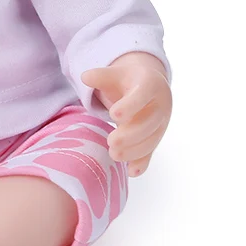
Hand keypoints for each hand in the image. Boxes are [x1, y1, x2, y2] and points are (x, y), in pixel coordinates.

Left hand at [81, 51, 171, 176]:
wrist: (149, 85)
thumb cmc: (128, 79)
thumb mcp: (116, 73)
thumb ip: (101, 76)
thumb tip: (84, 77)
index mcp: (151, 84)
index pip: (143, 95)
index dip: (130, 105)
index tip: (113, 115)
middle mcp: (160, 105)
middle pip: (149, 122)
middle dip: (131, 134)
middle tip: (111, 142)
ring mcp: (161, 123)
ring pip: (151, 140)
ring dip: (134, 150)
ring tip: (114, 155)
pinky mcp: (156, 137)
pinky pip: (152, 152)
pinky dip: (143, 162)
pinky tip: (132, 172)